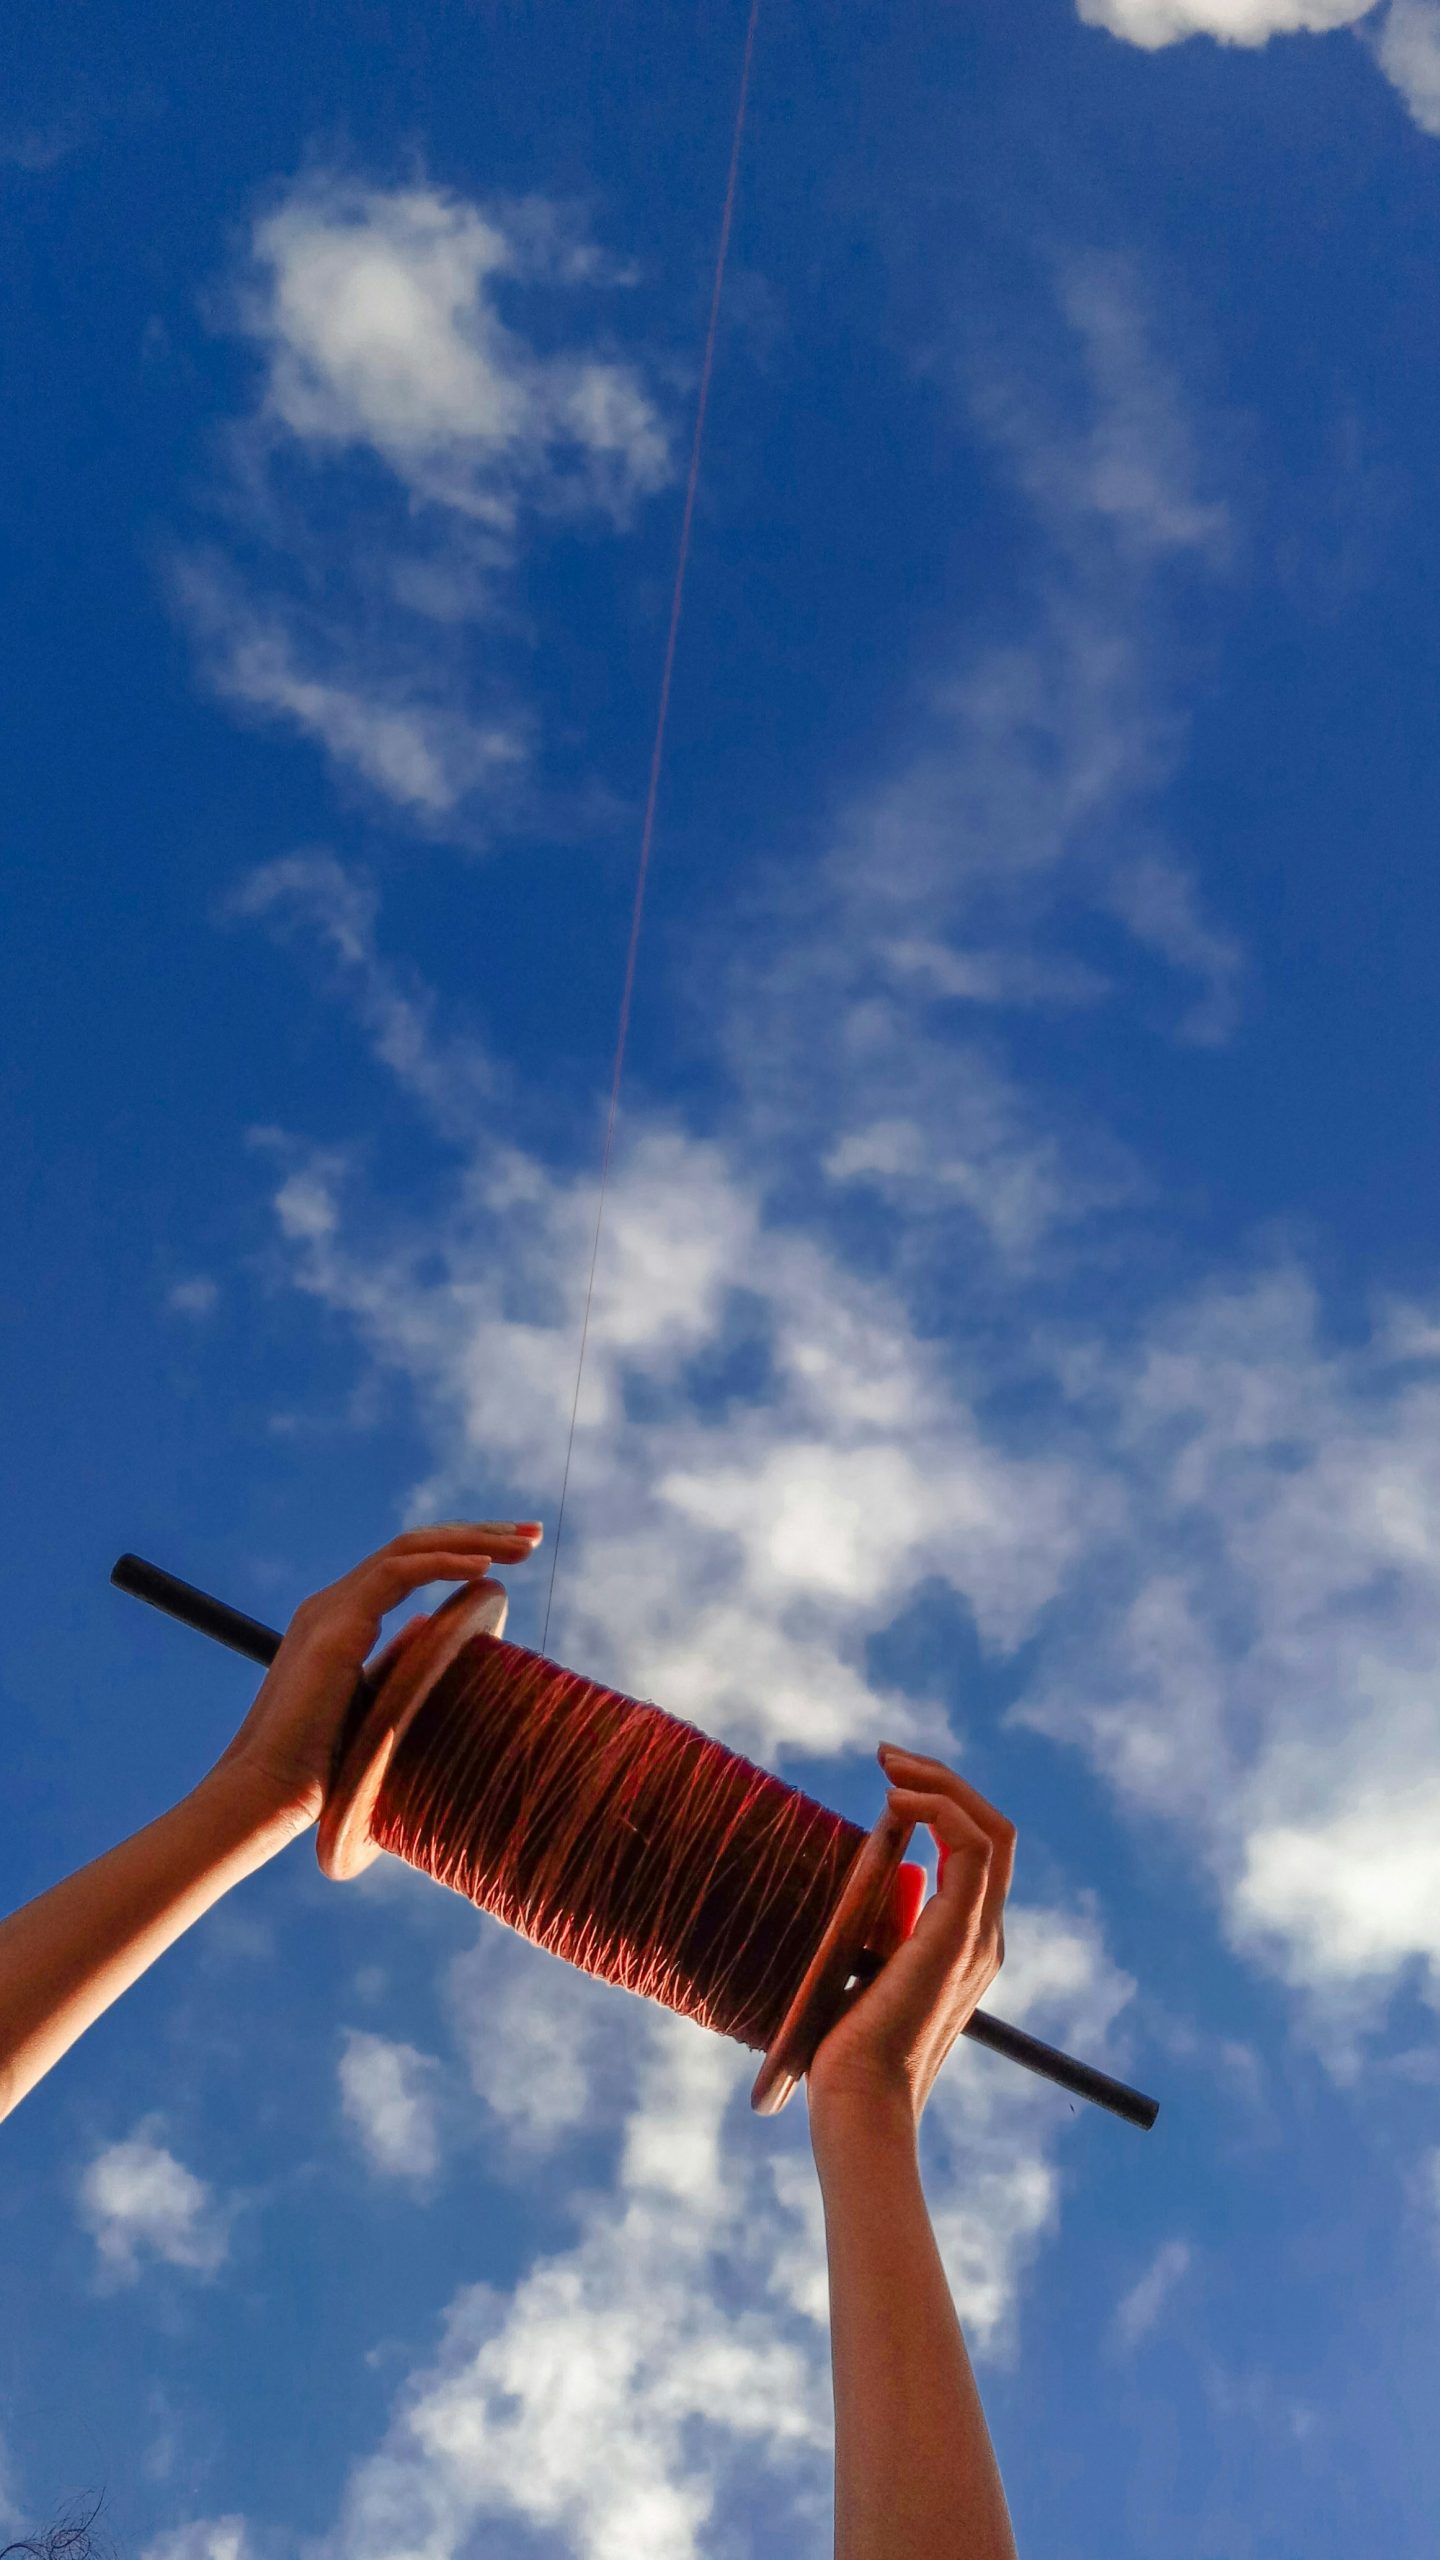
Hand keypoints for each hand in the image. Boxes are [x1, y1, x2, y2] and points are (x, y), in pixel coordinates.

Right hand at [202, 1521, 542, 1835]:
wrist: (265, 1795)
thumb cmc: (319, 1771)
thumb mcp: (370, 1706)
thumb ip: (395, 1666)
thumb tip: (429, 1638)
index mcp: (340, 1620)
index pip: (409, 1564)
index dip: (462, 1551)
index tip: (514, 1557)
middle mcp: (333, 1604)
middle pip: (415, 1545)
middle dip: (478, 1534)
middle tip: (532, 1535)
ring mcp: (331, 1610)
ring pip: (410, 1547)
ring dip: (473, 1540)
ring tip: (524, 1545)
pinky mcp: (335, 1626)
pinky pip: (398, 1572)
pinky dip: (445, 1562)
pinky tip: (486, 1568)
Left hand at [807, 1745, 1014, 2134]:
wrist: (859, 2103)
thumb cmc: (844, 2051)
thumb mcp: (857, 1972)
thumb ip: (865, 1932)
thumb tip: (839, 1887)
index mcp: (965, 1948)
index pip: (976, 1853)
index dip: (940, 1804)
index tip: (888, 1781)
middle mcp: (984, 1939)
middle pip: (992, 1829)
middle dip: (942, 1780)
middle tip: (886, 1757)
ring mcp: (978, 1936)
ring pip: (990, 1827)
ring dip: (940, 1783)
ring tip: (889, 1766)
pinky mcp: (960, 1934)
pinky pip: (972, 1844)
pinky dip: (938, 1808)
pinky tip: (895, 1803)